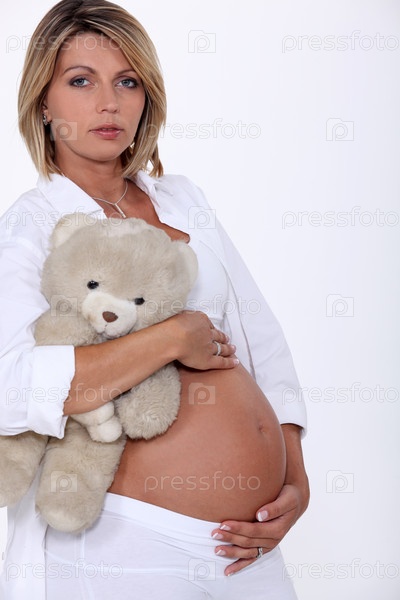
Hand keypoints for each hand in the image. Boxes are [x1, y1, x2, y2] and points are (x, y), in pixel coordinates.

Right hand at [169, 310, 237, 369]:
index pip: (209, 326)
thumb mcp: (180, 314)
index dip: (212, 329)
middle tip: (227, 339)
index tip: (214, 331)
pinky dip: (230, 362)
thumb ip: (186, 317)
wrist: (173, 338)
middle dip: (223, 338)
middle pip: (218, 336)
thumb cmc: (172, 326)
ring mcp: (209, 347)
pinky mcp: (208, 360)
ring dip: (228, 348)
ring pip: (221, 348)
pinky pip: (221, 362)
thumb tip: (187, 317)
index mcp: (202, 321)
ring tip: (233, 349)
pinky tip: (236, 362)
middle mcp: (208, 333)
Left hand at [211, 481, 309, 575]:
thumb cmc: (289, 497)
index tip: (223, 523)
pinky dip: (239, 565)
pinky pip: (251, 559)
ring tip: (216, 550)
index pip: (254, 530)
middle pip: (248, 541)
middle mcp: (273, 540)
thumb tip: (260, 515)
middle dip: (230, 538)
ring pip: (247, 552)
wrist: (294, 502)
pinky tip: (227, 571)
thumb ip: (275, 508)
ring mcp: (268, 546)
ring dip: (232, 552)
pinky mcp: (263, 547)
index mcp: (278, 529)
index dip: (239, 528)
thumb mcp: (287, 499)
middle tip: (214, 533)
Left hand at [212, 423, 308, 575]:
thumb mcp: (278, 451)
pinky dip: (243, 563)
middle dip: (245, 529)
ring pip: (263, 545)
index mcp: (296, 493)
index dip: (274, 509)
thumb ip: (265, 443)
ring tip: (216, 543)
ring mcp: (284, 529)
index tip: (258, 512)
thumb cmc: (280, 463)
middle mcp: (292, 515)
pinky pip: (258, 555)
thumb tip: (248, 417)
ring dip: (240, 546)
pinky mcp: (272, 539)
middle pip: (272, 529)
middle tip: (221, 526)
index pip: (287, 503)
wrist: (294, 478)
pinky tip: (226, 571)